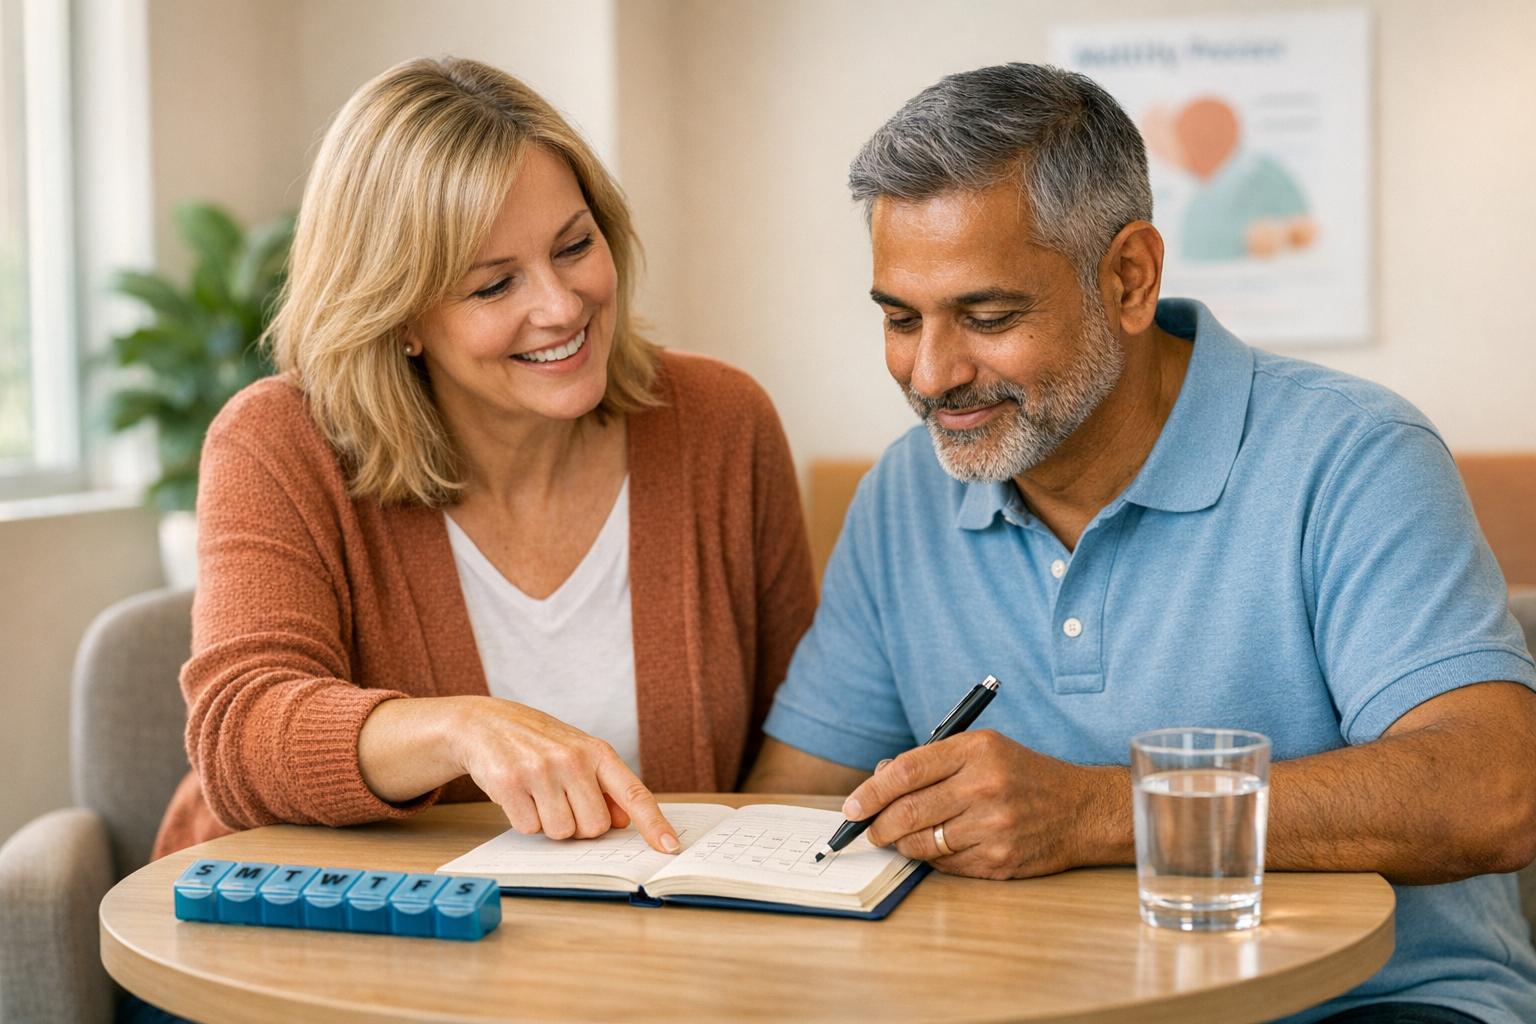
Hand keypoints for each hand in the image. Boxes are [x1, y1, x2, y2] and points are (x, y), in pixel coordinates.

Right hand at [449, 697, 679, 852]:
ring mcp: (540, 770)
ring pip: (561, 833)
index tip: (671, 848)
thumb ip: (604, 786)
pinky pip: (529, 829)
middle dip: (579, 824)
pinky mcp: (509, 783)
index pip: (634, 794)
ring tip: (538, 794)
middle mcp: (572, 759)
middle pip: (594, 827)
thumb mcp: (578, 754)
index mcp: (597, 752)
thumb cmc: (539, 742)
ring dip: (549, 823)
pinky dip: (524, 820)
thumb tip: (624, 821)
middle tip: (562, 800)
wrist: (485, 723)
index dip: (654, 824)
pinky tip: (518, 794)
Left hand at [842, 730, 1112, 878]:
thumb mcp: (983, 749)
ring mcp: (993, 827)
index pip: (905, 772)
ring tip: (901, 838)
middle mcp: (984, 786)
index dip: (870, 792)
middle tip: (869, 830)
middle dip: (878, 825)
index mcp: (976, 750)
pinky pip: (947, 865)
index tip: (851, 807)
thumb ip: (932, 761)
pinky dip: (933, 859)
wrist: (1083, 810)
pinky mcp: (1000, 860)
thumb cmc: (1025, 776)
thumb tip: (878, 779)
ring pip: (922, 843)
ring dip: (903, 845)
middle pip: (907, 812)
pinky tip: (939, 848)